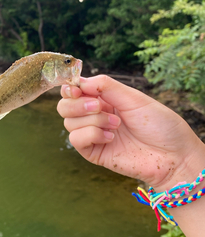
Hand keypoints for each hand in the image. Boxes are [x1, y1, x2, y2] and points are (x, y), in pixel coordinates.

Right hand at [57, 75, 204, 190]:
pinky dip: (91, 134)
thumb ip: (106, 86)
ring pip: (68, 122)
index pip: (74, 90)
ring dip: (92, 120)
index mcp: (104, 99)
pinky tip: (110, 137)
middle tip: (99, 106)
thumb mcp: (133, 98)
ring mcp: (93, 135)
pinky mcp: (93, 152)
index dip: (70, 88)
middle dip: (77, 104)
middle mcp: (95, 116)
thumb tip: (79, 81)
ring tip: (116, 125)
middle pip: (64, 106)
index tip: (76, 88)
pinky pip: (76, 139)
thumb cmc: (159, 125)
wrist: (172, 155)